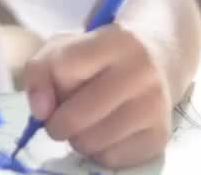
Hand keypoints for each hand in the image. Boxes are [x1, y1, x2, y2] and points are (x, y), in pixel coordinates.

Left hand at [21, 25, 170, 167]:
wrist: (157, 57)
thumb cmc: (101, 54)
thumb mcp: (65, 46)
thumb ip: (40, 71)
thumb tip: (41, 112)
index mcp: (115, 41)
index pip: (63, 68)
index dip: (47, 85)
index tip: (51, 92)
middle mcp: (141, 72)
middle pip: (75, 117)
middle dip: (58, 124)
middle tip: (61, 120)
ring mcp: (155, 106)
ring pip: (91, 143)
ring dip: (78, 139)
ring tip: (86, 124)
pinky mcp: (160, 136)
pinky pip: (111, 159)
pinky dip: (100, 151)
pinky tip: (107, 133)